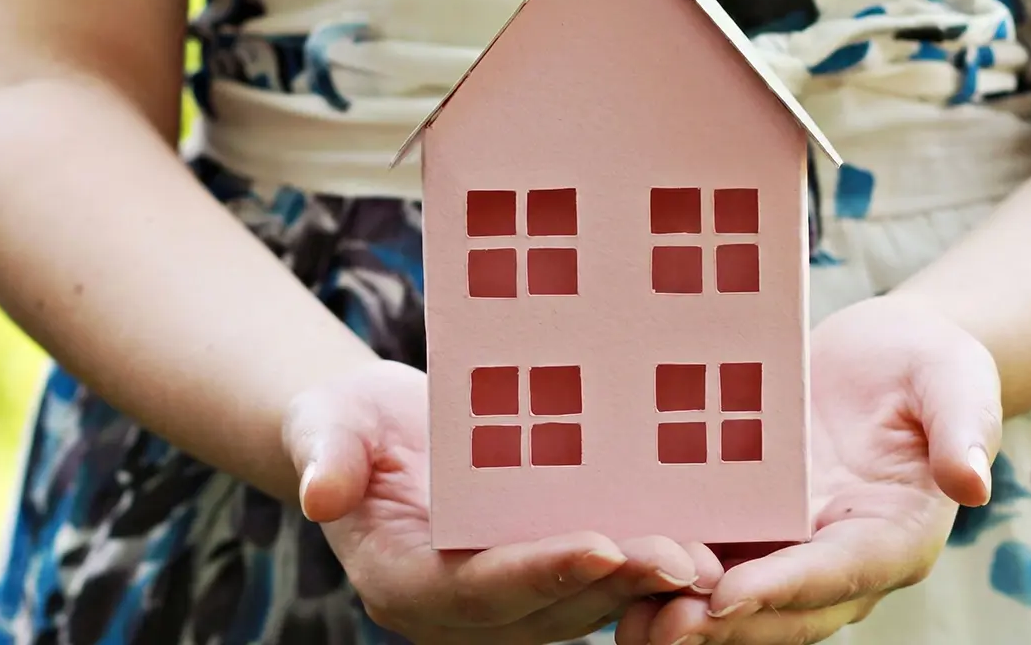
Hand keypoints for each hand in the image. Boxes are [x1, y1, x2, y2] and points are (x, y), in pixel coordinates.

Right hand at [282, 360, 723, 644]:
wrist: (376, 435)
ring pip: (583, 604)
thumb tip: (320, 492)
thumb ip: (326, 455)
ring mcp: (503, 598)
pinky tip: (702, 535)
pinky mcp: (537, 576)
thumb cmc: (346, 424)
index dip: (540, 573)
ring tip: (710, 555)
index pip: (476, 591)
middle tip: (687, 560)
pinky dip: (644, 566)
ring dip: (646, 585)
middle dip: (617, 585)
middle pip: (545, 607)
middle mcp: (459, 608)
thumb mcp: (325, 423)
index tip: (601, 548)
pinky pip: (595, 581)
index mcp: (404, 582)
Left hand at [614, 294, 1002, 644]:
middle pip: (780, 610)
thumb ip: (963, 427)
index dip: (784, 589)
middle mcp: (836, 557)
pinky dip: (666, 571)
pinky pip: (709, 555)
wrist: (884, 355)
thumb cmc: (925, 364)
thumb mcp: (954, 380)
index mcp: (891, 536)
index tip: (729, 596)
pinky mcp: (748, 520)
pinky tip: (613, 566)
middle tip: (659, 627)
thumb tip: (971, 482)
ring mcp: (787, 544)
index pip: (838, 573)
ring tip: (624, 616)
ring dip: (682, 614)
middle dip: (721, 626)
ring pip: (735, 600)